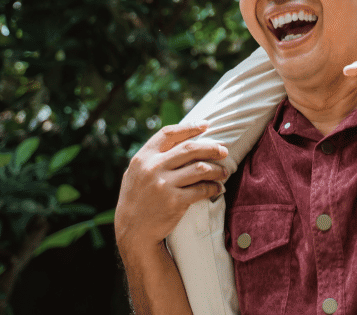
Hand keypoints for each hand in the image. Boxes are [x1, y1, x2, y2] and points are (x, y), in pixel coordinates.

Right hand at [114, 123, 227, 252]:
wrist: (132, 233)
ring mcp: (164, 185)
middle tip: (224, 151)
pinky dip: (213, 188)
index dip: (189, 127)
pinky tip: (218, 188)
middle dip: (211, 148)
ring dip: (217, 169)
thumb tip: (181, 140)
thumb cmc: (137, 200)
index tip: (205, 125)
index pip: (168, 134)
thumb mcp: (136, 174)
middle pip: (190, 148)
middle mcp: (153, 168)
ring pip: (201, 168)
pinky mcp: (175, 201)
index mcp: (142, 158)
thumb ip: (153, 157)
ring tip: (224, 172)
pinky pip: (202, 190)